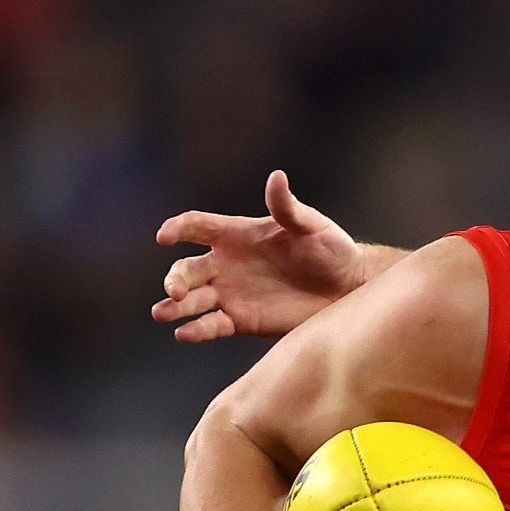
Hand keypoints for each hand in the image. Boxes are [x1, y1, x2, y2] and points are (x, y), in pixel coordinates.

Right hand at [152, 170, 365, 341]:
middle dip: (175, 279)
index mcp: (236, 235)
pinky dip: (196, 330)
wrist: (347, 286)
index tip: (164, 236)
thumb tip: (277, 177)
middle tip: (175, 291)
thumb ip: (287, 207)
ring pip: (192, 299)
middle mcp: (226, 264)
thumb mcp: (310, 225)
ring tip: (162, 313)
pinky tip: (185, 333)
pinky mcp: (241, 319)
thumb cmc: (330, 248)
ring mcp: (231, 293)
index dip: (177, 229)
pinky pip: (212, 325)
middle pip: (186, 268)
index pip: (196, 227)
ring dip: (174, 306)